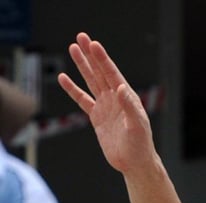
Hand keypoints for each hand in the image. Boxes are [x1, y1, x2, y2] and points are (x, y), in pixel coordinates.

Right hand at [57, 32, 157, 174]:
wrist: (134, 163)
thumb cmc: (141, 145)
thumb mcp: (137, 126)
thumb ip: (130, 107)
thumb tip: (121, 88)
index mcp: (128, 98)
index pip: (112, 74)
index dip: (103, 59)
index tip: (93, 44)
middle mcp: (116, 99)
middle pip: (100, 72)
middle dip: (90, 55)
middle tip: (80, 37)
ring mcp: (106, 107)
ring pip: (91, 82)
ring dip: (82, 66)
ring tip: (73, 49)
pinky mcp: (97, 117)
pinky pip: (82, 100)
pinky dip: (73, 89)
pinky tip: (64, 78)